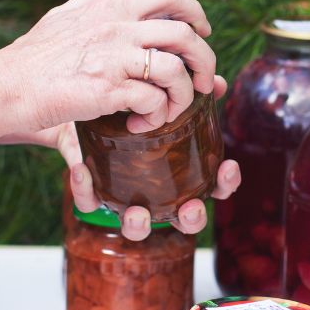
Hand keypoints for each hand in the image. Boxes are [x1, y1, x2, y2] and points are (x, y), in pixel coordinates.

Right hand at [0, 0, 216, 134]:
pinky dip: (156, 116)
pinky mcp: (109, 88)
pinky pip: (154, 100)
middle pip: (184, 32)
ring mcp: (114, 56)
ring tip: (171, 111)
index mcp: (106, 6)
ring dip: (184, 95)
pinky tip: (139, 125)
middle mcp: (115, 25)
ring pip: (175, 68)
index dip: (193, 13)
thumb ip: (85, 7)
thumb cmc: (28, 60)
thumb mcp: (59, 18)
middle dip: (205, 59)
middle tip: (204, 82)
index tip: (202, 31)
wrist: (5, 86)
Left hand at [47, 75, 240, 241]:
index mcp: (183, 175)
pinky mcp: (93, 193)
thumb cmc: (135, 112)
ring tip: (137, 212)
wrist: (87, 110)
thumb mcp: (163, 101)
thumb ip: (192, 95)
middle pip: (184, 220)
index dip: (225, 183)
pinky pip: (89, 202)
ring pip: (137, 227)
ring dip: (140, 224)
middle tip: (189, 207)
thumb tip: (216, 83)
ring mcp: (126, 198)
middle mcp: (159, 194)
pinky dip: (86, 190)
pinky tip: (82, 171)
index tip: (227, 167)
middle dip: (191, 218)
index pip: (213, 187)